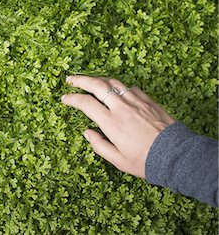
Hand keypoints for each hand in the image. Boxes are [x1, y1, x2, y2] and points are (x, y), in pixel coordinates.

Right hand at [61, 75, 175, 178]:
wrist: (176, 156)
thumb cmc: (146, 161)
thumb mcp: (118, 160)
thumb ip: (99, 145)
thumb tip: (87, 132)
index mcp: (111, 123)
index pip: (86, 103)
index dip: (72, 98)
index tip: (65, 98)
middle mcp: (122, 108)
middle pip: (97, 85)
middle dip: (80, 80)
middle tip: (70, 79)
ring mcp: (136, 102)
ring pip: (113, 82)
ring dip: (98, 79)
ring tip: (90, 81)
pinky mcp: (148, 101)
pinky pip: (129, 87)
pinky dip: (118, 86)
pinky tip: (116, 91)